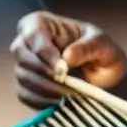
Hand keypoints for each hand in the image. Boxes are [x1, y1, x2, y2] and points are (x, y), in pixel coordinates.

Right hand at [9, 11, 126, 108]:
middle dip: (44, 73)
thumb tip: (67, 57)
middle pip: (22, 56)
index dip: (44, 52)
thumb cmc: (101, 50)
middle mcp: (29, 42)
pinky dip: (42, 101)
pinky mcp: (27, 85)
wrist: (103, 72)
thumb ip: (87, 47)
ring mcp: (26, 64)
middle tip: (67, 85)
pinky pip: (26, 95)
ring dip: (45, 90)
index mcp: (43, 23)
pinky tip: (61, 102)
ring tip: (70, 94)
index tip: (62, 68)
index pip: (33, 34)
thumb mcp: (102, 43)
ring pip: (23, 77)